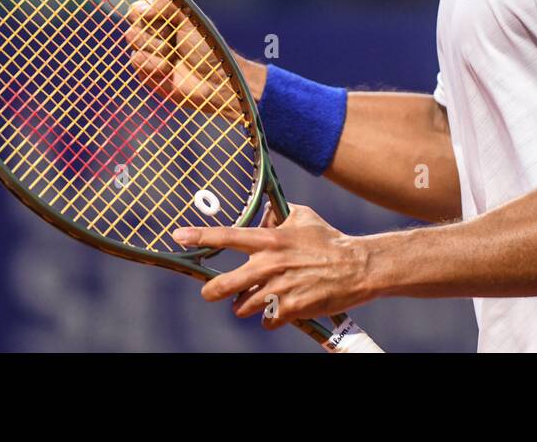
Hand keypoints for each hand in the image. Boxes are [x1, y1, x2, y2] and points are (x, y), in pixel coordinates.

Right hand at [124, 0, 267, 108]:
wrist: (214, 79)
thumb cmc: (207, 46)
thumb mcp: (190, 17)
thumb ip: (165, 5)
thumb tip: (138, 9)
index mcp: (166, 9)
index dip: (153, 2)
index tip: (172, 12)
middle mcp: (154, 25)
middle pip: (133, 13)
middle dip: (156, 26)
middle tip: (174, 35)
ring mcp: (147, 46)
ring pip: (132, 35)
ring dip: (156, 46)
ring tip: (173, 54)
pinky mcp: (144, 67)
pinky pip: (135, 58)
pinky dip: (154, 64)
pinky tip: (168, 69)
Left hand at [172, 204, 373, 327]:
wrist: (358, 267)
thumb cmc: (329, 238)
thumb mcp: (302, 217)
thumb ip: (277, 216)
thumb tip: (261, 215)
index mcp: (270, 239)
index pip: (227, 236)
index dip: (200, 236)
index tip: (178, 236)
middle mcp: (269, 263)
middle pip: (223, 285)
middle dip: (213, 291)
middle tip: (212, 292)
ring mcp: (279, 289)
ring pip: (242, 306)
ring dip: (248, 304)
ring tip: (263, 298)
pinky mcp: (290, 309)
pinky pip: (266, 321)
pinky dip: (271, 318)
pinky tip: (283, 309)